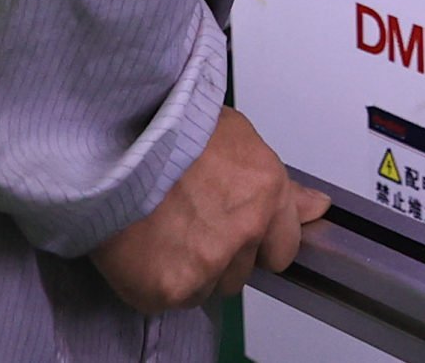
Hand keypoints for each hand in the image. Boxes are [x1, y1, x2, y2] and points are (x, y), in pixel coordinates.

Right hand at [90, 108, 330, 312]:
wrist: (108, 140)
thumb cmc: (164, 126)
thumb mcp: (233, 136)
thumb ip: (277, 182)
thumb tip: (316, 207)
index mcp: (266, 189)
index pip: (284, 247)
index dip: (258, 242)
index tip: (237, 234)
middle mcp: (245, 230)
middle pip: (242, 271)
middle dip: (219, 254)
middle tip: (185, 221)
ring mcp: (209, 263)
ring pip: (207, 288)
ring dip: (187, 270)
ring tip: (160, 228)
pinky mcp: (171, 288)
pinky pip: (170, 300)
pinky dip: (154, 281)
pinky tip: (141, 245)